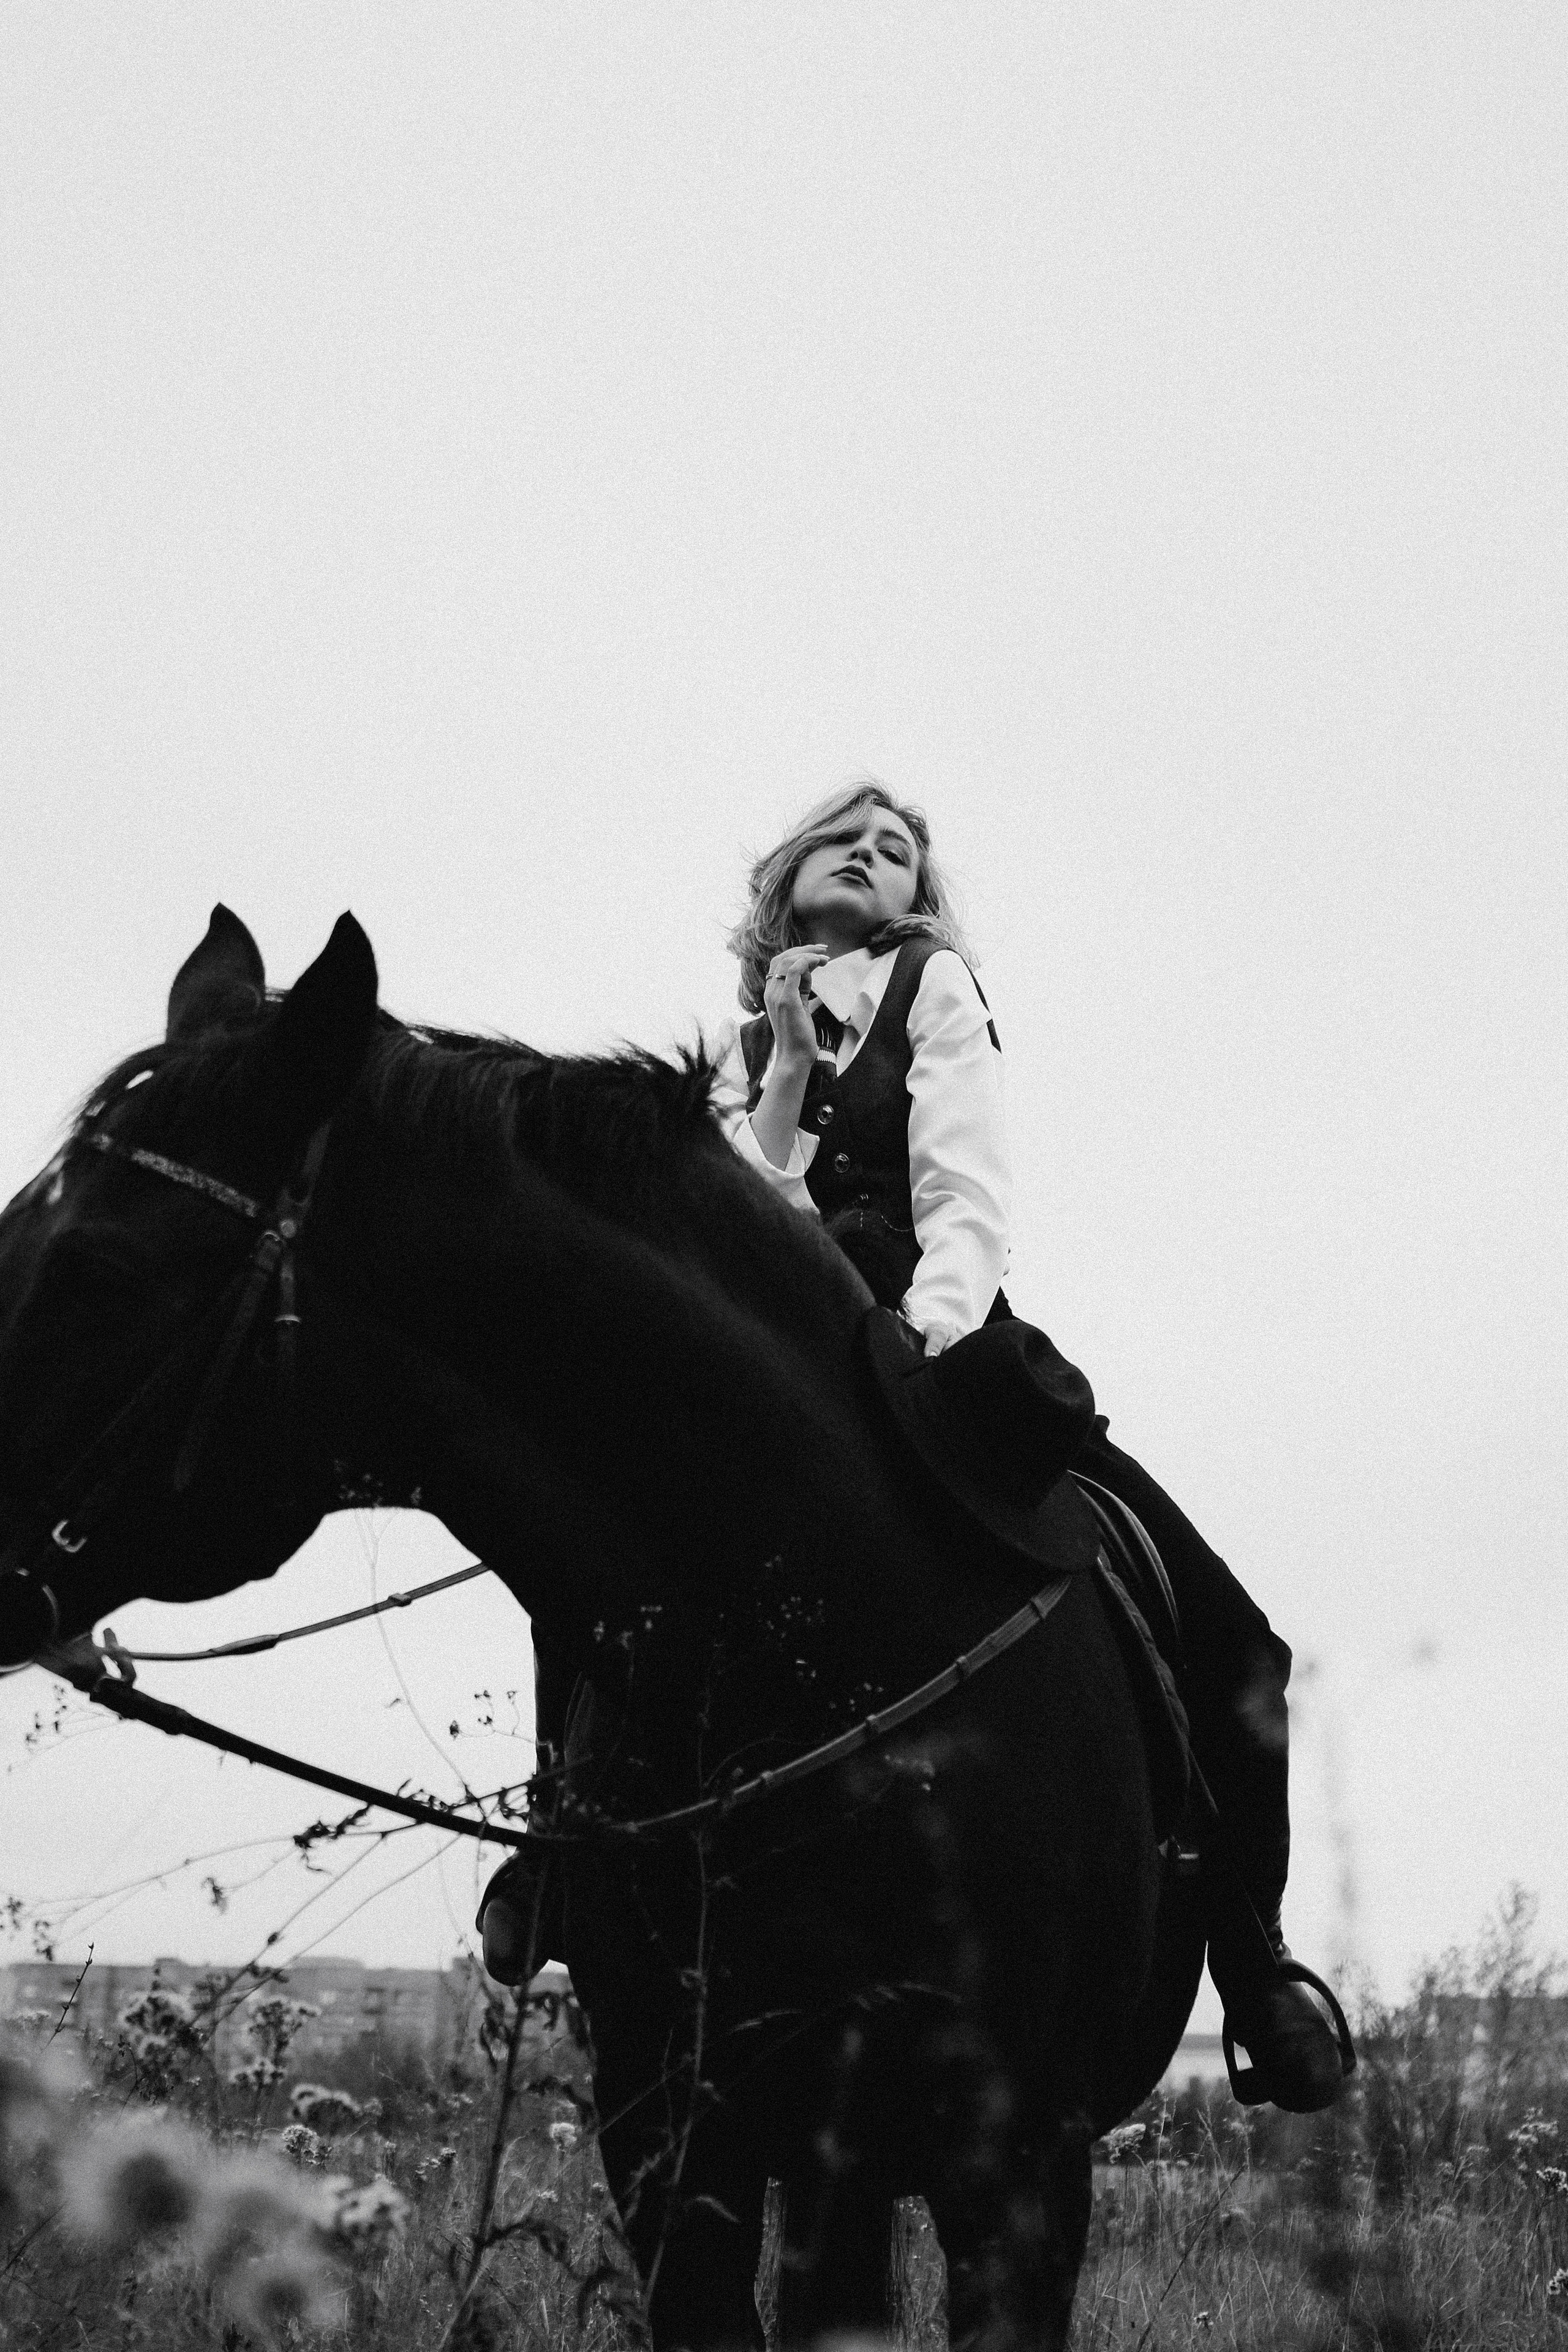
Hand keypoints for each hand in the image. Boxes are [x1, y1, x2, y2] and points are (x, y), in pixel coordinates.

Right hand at [763, 946, 827, 1065]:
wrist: (795, 1057)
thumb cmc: (799, 1035)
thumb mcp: (800, 1005)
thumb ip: (801, 988)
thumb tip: (809, 971)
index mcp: (771, 993)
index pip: (779, 963)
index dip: (797, 953)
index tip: (817, 954)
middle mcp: (770, 992)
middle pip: (781, 957)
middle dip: (804, 949)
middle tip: (823, 950)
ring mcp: (776, 995)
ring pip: (787, 960)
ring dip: (808, 954)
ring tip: (825, 958)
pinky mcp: (786, 1000)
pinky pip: (793, 970)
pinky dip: (806, 961)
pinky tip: (819, 962)